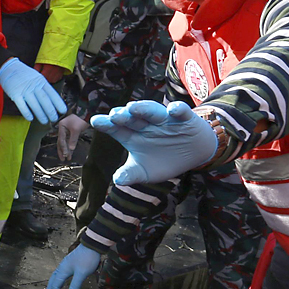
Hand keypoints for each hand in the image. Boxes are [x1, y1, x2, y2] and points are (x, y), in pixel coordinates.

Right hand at [0, 57, 66, 123]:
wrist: (8, 67)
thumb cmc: (24, 74)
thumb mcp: (37, 77)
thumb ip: (43, 87)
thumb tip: (52, 100)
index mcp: (41, 81)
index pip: (51, 93)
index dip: (58, 103)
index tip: (63, 111)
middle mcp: (34, 86)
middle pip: (44, 100)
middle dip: (51, 111)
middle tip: (54, 119)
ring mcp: (24, 90)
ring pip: (35, 104)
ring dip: (41, 114)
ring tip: (45, 121)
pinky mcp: (15, 94)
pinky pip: (22, 105)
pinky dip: (27, 113)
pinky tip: (30, 119)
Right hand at [45, 245, 100, 288]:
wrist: (91, 245)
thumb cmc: (87, 259)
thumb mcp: (82, 273)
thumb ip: (75, 284)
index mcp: (63, 270)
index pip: (56, 285)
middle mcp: (62, 267)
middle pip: (53, 281)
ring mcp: (65, 264)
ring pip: (56, 277)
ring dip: (53, 286)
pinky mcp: (69, 263)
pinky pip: (60, 274)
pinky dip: (57, 280)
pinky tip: (60, 281)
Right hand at [56, 114, 89, 161]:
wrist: (87, 113)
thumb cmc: (80, 119)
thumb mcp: (76, 130)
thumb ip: (73, 139)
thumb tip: (71, 149)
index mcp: (61, 127)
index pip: (61, 139)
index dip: (63, 148)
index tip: (65, 155)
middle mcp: (62, 129)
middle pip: (61, 142)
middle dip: (62, 151)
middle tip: (63, 159)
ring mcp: (67, 131)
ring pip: (65, 142)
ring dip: (67, 150)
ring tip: (68, 158)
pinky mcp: (72, 132)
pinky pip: (69, 141)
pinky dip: (70, 146)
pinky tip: (71, 152)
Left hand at [91, 100, 216, 184]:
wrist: (193, 154)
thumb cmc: (163, 160)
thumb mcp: (145, 172)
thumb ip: (131, 174)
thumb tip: (118, 180)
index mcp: (132, 135)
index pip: (116, 128)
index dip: (106, 124)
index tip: (96, 121)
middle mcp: (145, 124)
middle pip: (131, 118)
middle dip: (123, 116)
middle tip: (114, 116)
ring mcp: (164, 119)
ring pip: (152, 111)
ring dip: (143, 109)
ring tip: (133, 108)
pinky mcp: (184, 118)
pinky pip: (181, 111)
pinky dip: (177, 110)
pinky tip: (172, 110)